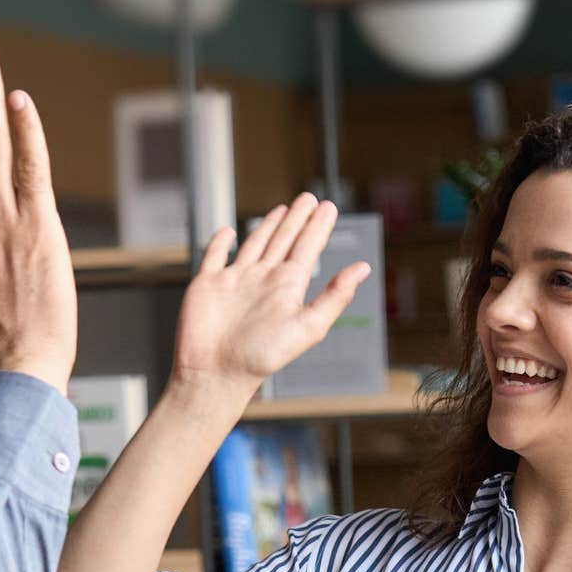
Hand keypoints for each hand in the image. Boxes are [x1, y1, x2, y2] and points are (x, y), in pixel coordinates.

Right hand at [169, 193, 369, 404]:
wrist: (216, 374)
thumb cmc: (261, 358)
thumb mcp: (308, 326)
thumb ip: (334, 296)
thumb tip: (363, 269)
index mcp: (287, 287)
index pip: (308, 247)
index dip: (318, 226)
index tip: (329, 206)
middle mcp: (263, 280)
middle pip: (284, 240)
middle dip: (297, 219)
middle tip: (309, 198)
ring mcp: (235, 280)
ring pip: (255, 243)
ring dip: (268, 226)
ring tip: (282, 209)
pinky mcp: (207, 284)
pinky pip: (214, 256)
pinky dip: (220, 242)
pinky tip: (228, 232)